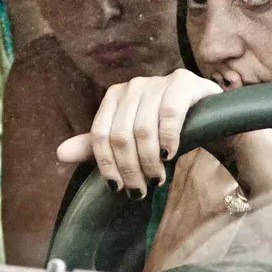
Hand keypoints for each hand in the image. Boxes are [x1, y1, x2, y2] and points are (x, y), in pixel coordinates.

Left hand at [57, 68, 221, 197]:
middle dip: (129, 168)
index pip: (100, 135)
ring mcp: (157, 81)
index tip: (117, 188)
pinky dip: (167, 139)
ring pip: (142, 128)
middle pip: (120, 135)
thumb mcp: (131, 142)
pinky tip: (170, 155)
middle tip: (139, 190)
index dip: (107, 164)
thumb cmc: (165, 133)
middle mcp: (133, 85)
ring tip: (157, 179)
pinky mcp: (183, 82)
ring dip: (148, 161)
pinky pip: (168, 113)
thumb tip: (60, 154)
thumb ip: (97, 147)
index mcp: (114, 96)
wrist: (210, 120)